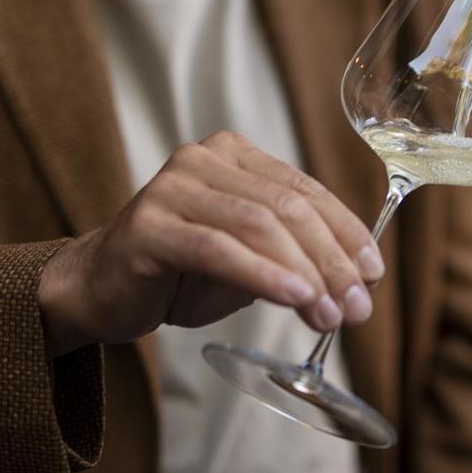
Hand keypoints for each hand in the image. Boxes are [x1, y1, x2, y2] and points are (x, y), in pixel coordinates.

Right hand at [37, 131, 385, 356]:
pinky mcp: (149, 224)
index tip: (373, 275)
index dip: (347, 232)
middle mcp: (204, 159)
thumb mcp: (249, 258)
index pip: (306, 190)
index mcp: (235, 155)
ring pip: (259, 226)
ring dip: (305, 273)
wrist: (98, 290)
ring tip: (330, 316)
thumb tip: (358, 280)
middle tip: (356, 309)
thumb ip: (295, 255)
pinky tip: (295, 299)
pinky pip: (220, 249)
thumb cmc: (179, 274)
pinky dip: (264, 275)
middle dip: (332, 260)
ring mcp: (173, 187)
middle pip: (288, 207)